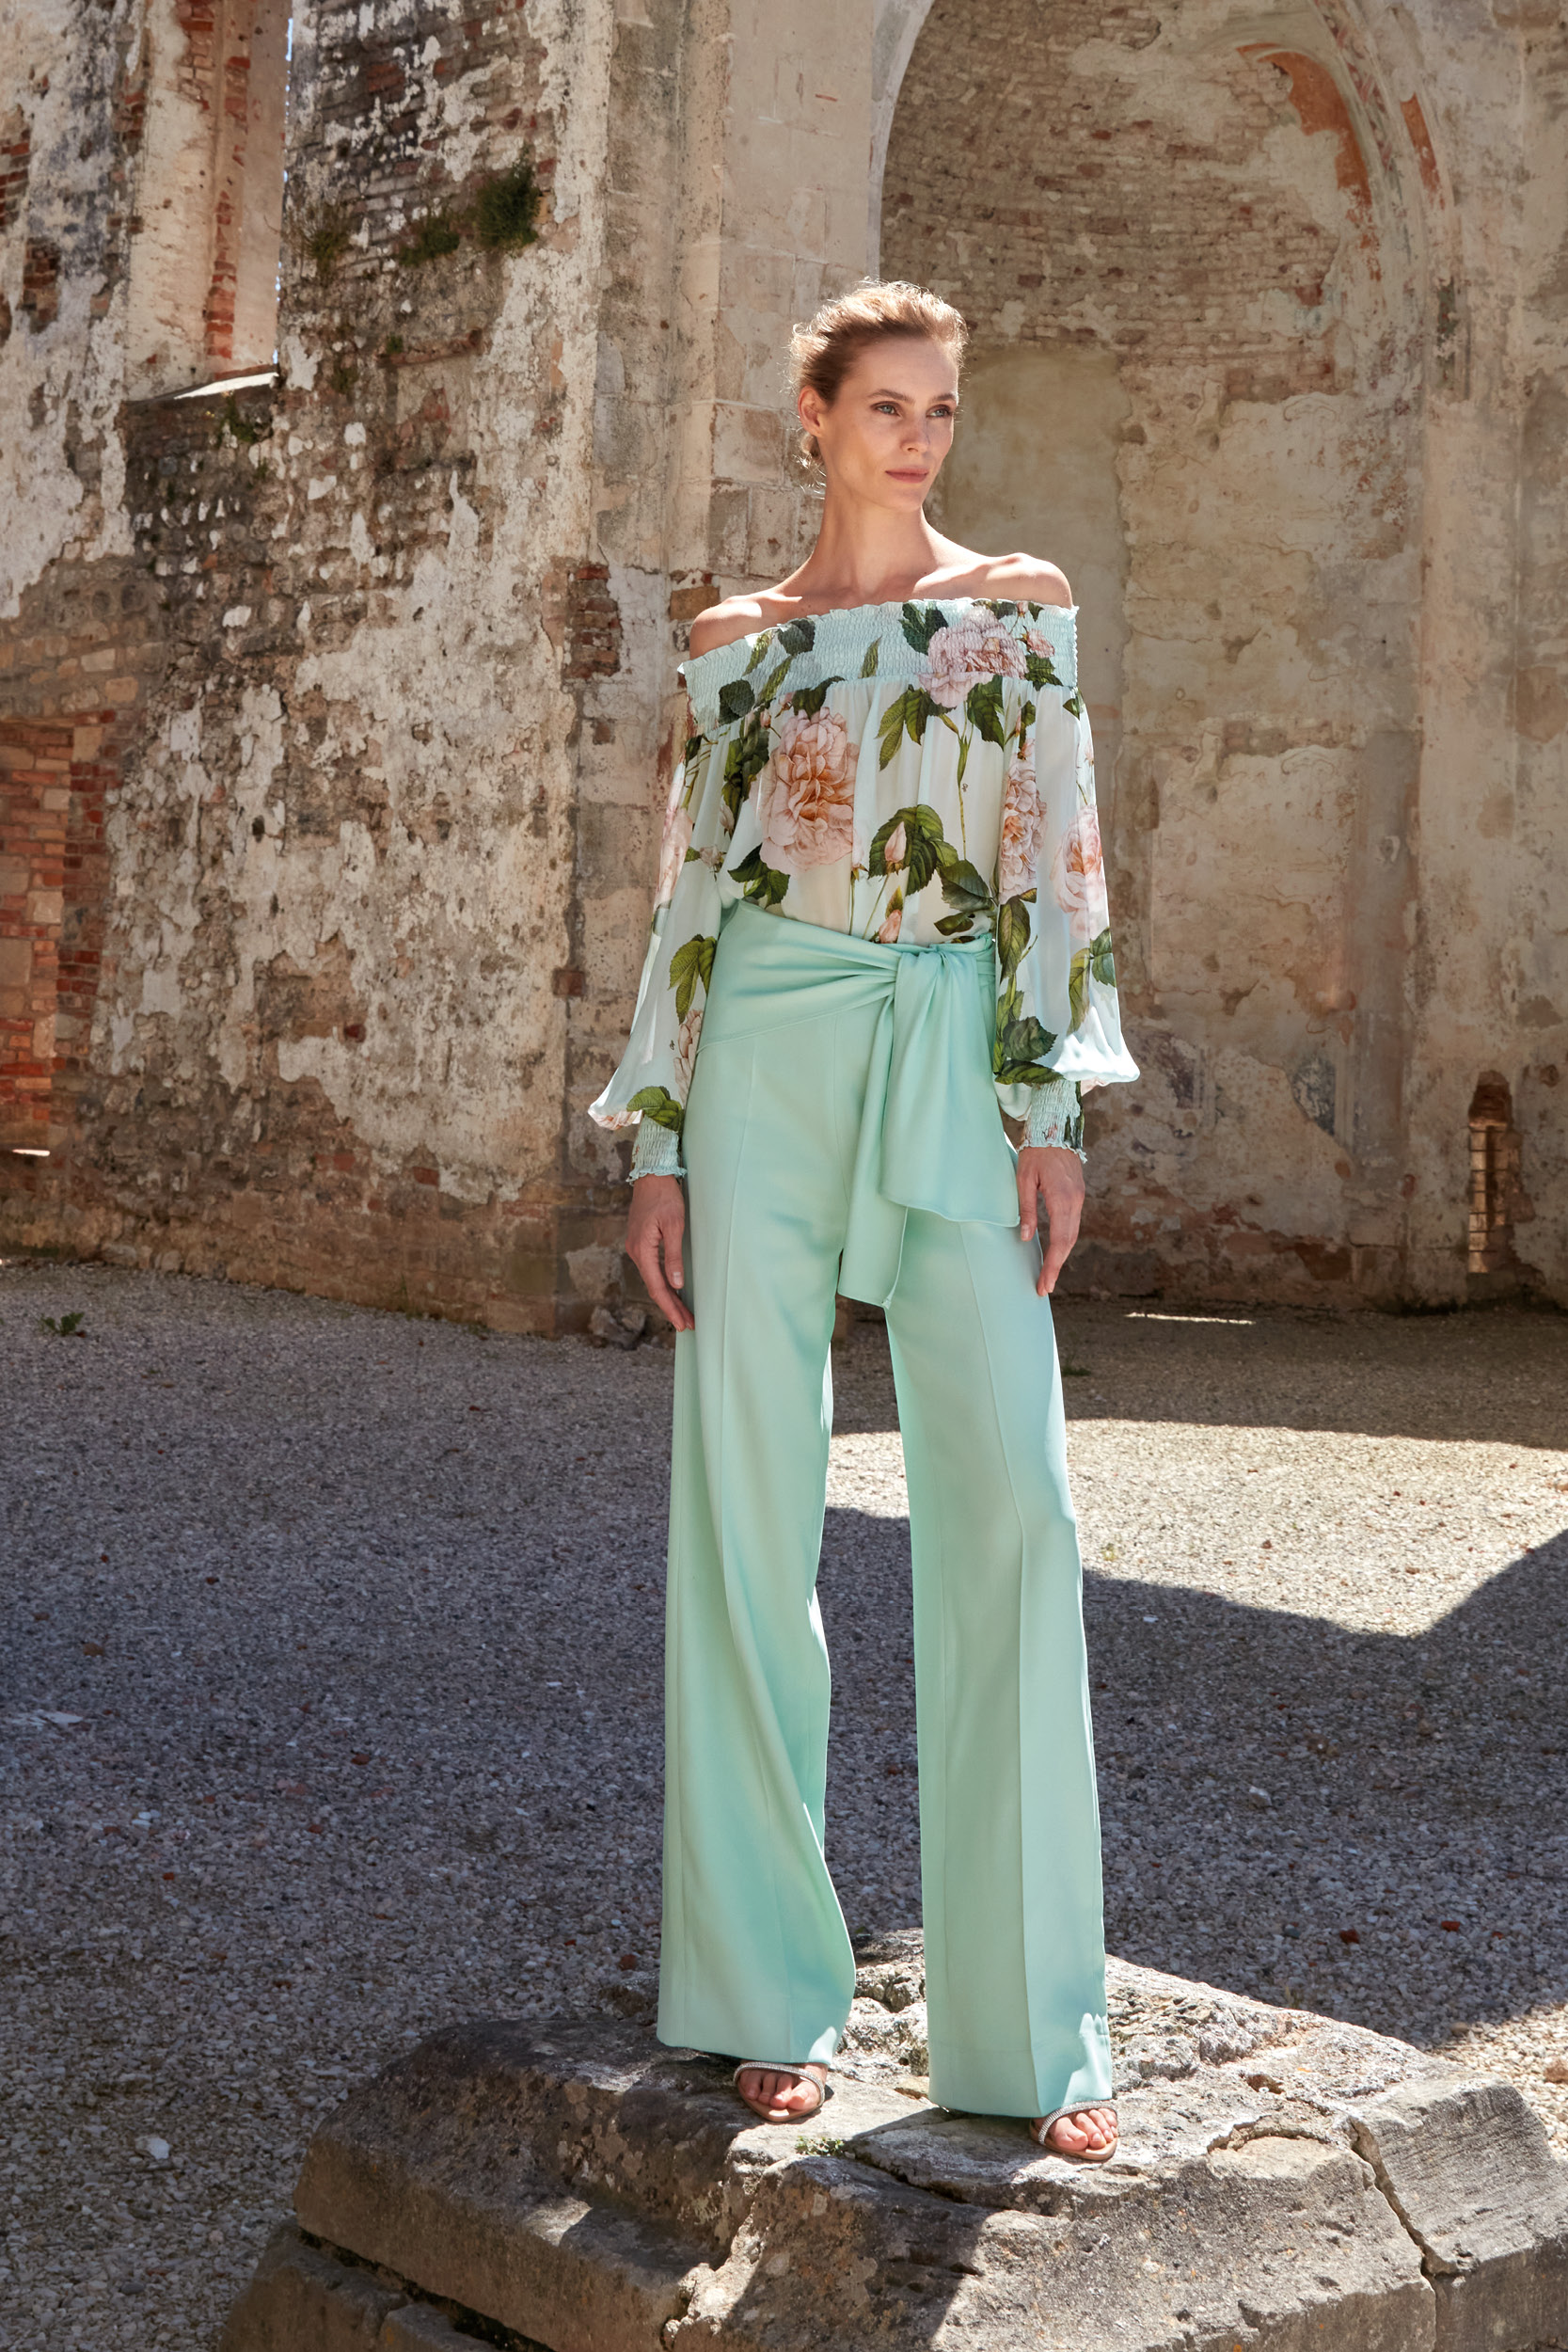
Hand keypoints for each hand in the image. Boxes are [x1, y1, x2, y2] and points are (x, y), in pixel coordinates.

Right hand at [626, 1175, 692, 1331]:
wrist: (651, 1174)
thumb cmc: (665, 1197)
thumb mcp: (674, 1225)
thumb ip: (673, 1256)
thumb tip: (676, 1284)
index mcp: (642, 1250)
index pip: (657, 1287)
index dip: (670, 1307)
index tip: (683, 1323)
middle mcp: (636, 1252)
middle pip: (654, 1287)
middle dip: (671, 1308)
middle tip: (687, 1325)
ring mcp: (637, 1248)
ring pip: (652, 1279)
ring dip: (668, 1297)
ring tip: (683, 1313)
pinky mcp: (641, 1243)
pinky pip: (651, 1269)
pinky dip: (663, 1283)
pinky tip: (672, 1290)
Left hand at [1017, 1146, 1084, 1297]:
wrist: (1056, 1127)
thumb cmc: (1036, 1151)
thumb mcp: (1024, 1179)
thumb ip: (1026, 1209)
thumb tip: (1027, 1238)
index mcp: (1062, 1199)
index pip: (1059, 1241)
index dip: (1052, 1266)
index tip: (1044, 1284)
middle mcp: (1075, 1202)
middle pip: (1068, 1242)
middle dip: (1057, 1267)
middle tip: (1044, 1287)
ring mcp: (1079, 1199)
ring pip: (1072, 1234)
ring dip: (1062, 1256)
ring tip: (1049, 1274)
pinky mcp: (1077, 1195)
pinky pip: (1072, 1224)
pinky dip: (1065, 1241)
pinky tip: (1055, 1251)